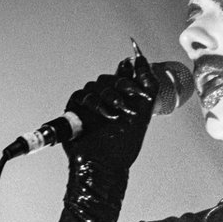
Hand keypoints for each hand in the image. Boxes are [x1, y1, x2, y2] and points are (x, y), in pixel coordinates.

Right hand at [64, 48, 158, 168]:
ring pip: (96, 85)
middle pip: (110, 78)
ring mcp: (89, 104)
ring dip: (109, 97)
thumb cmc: (125, 144)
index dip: (131, 72)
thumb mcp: (144, 112)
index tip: (137, 71)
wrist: (106, 163)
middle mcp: (106, 100)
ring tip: (116, 115)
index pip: (124, 74)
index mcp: (122, 99)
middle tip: (129, 105)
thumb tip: (140, 57)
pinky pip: (82, 95)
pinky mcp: (75, 109)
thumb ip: (147, 84)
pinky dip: (95, 104)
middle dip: (122, 88)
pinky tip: (105, 116)